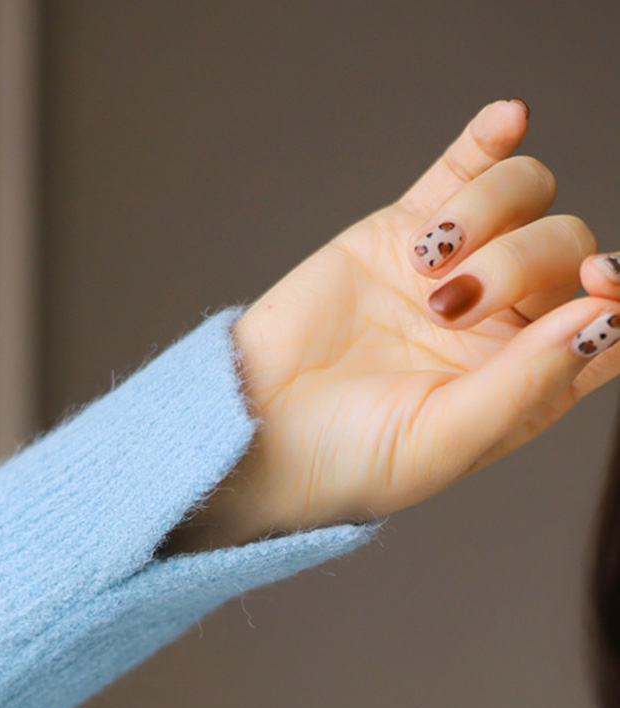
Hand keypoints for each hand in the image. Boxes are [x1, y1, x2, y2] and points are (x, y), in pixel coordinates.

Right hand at [170, 99, 619, 551]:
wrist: (253, 426)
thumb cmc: (346, 458)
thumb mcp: (441, 442)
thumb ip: (525, 384)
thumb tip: (600, 319)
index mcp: (526, 382)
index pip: (609, 324)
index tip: (600, 287)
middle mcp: (503, 322)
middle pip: (568, 250)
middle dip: (521, 265)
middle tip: (447, 305)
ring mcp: (458, 269)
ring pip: (526, 198)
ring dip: (487, 215)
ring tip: (422, 265)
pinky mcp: (405, 232)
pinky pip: (465, 167)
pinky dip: (491, 139)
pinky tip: (507, 120)